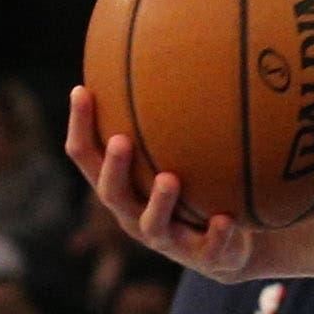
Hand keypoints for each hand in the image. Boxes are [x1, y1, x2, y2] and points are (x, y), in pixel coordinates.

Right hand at [68, 86, 256, 280]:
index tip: (82, 90)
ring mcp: (169, 241)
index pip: (88, 157)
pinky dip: (217, 234)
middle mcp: (135, 216)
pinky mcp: (204, 259)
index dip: (81, 126)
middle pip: (113, 194)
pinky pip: (209, 249)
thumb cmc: (194, 192)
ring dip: (160, 202)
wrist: (232, 249)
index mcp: (121, 189)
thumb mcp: (174, 157)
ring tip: (170, 178)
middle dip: (114, 167)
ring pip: (154, 226)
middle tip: (121, 140)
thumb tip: (160, 55)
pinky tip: (226, 218)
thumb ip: (163, 124)